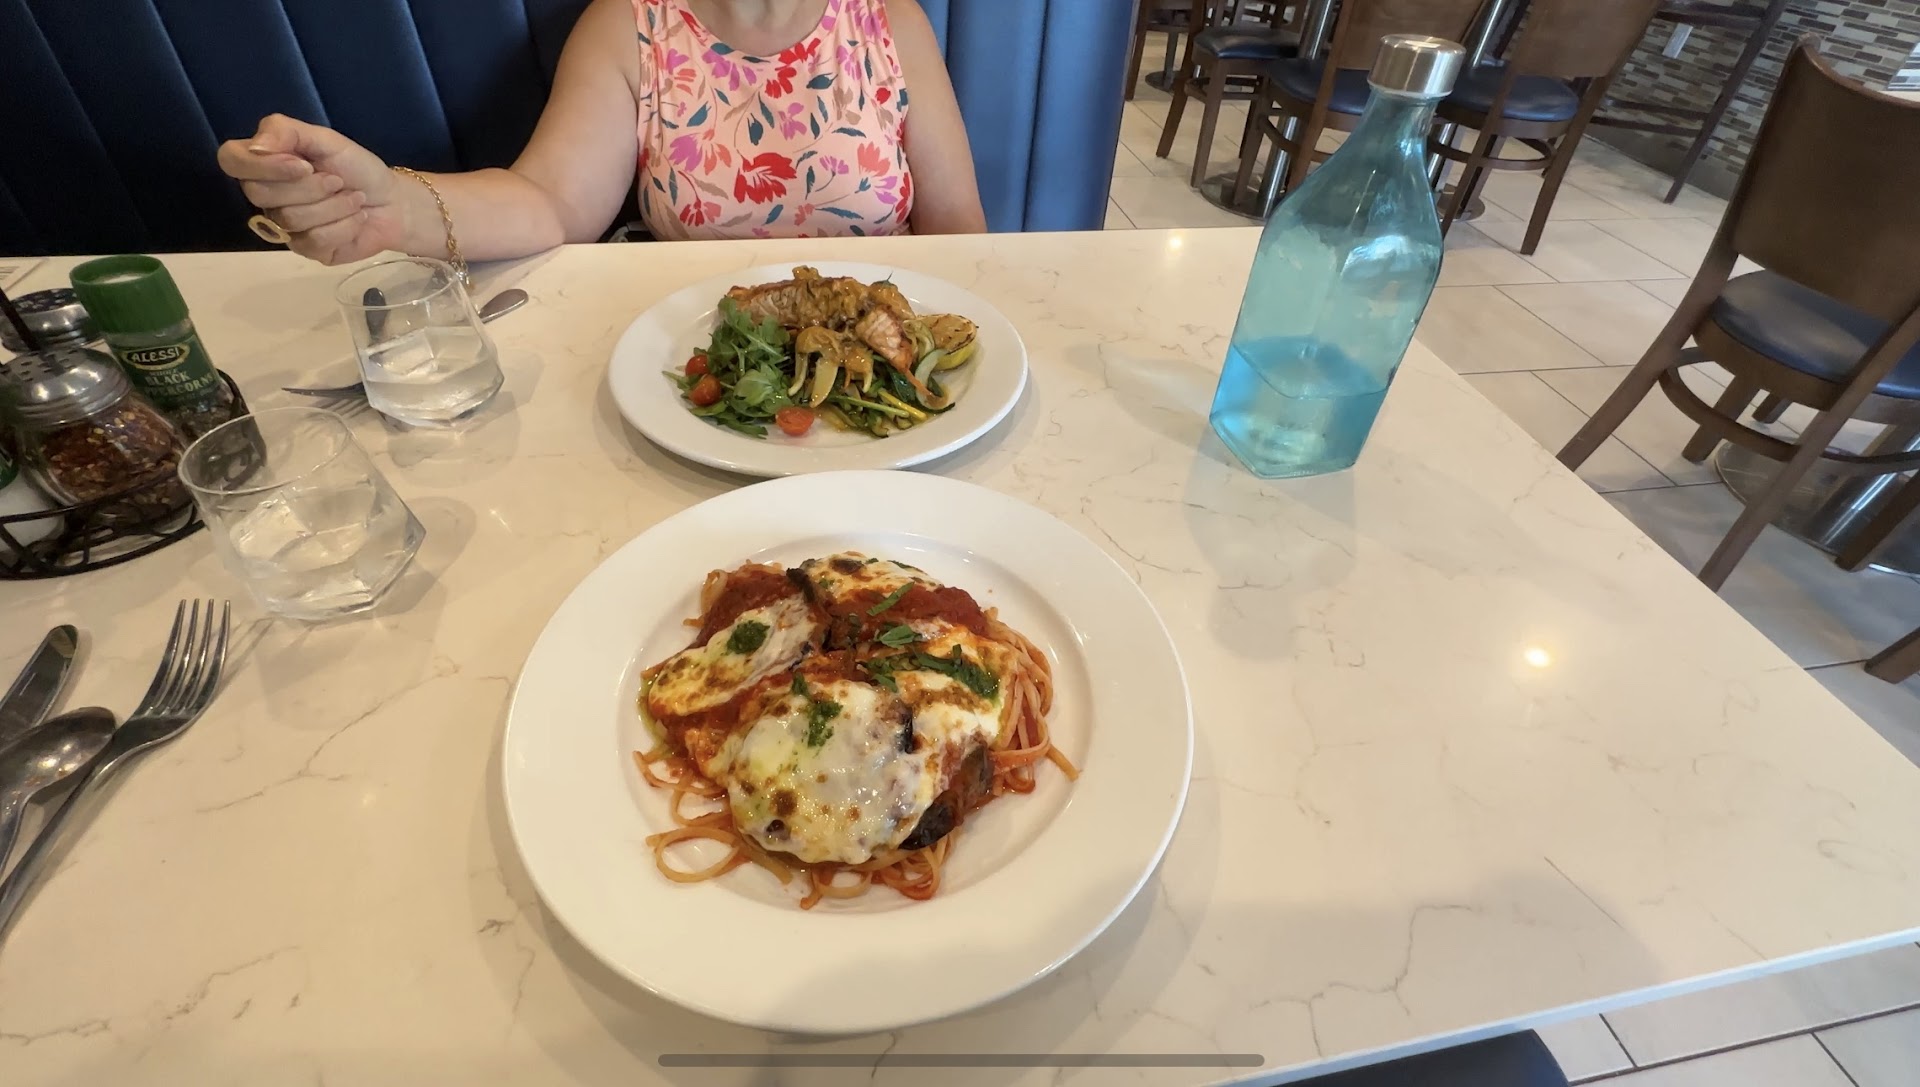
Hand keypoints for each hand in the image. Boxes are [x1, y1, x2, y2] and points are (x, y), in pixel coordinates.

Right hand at [216, 115, 407, 264]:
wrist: (392, 202)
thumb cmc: (356, 168)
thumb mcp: (325, 139)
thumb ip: (286, 132)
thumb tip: (254, 147)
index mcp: (264, 162)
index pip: (231, 160)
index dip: (263, 166)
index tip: (302, 164)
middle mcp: (267, 196)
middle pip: (261, 194)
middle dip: (310, 187)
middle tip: (338, 180)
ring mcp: (283, 226)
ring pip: (290, 219)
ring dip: (333, 206)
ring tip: (353, 199)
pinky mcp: (306, 250)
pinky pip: (313, 240)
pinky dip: (343, 226)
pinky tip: (356, 219)